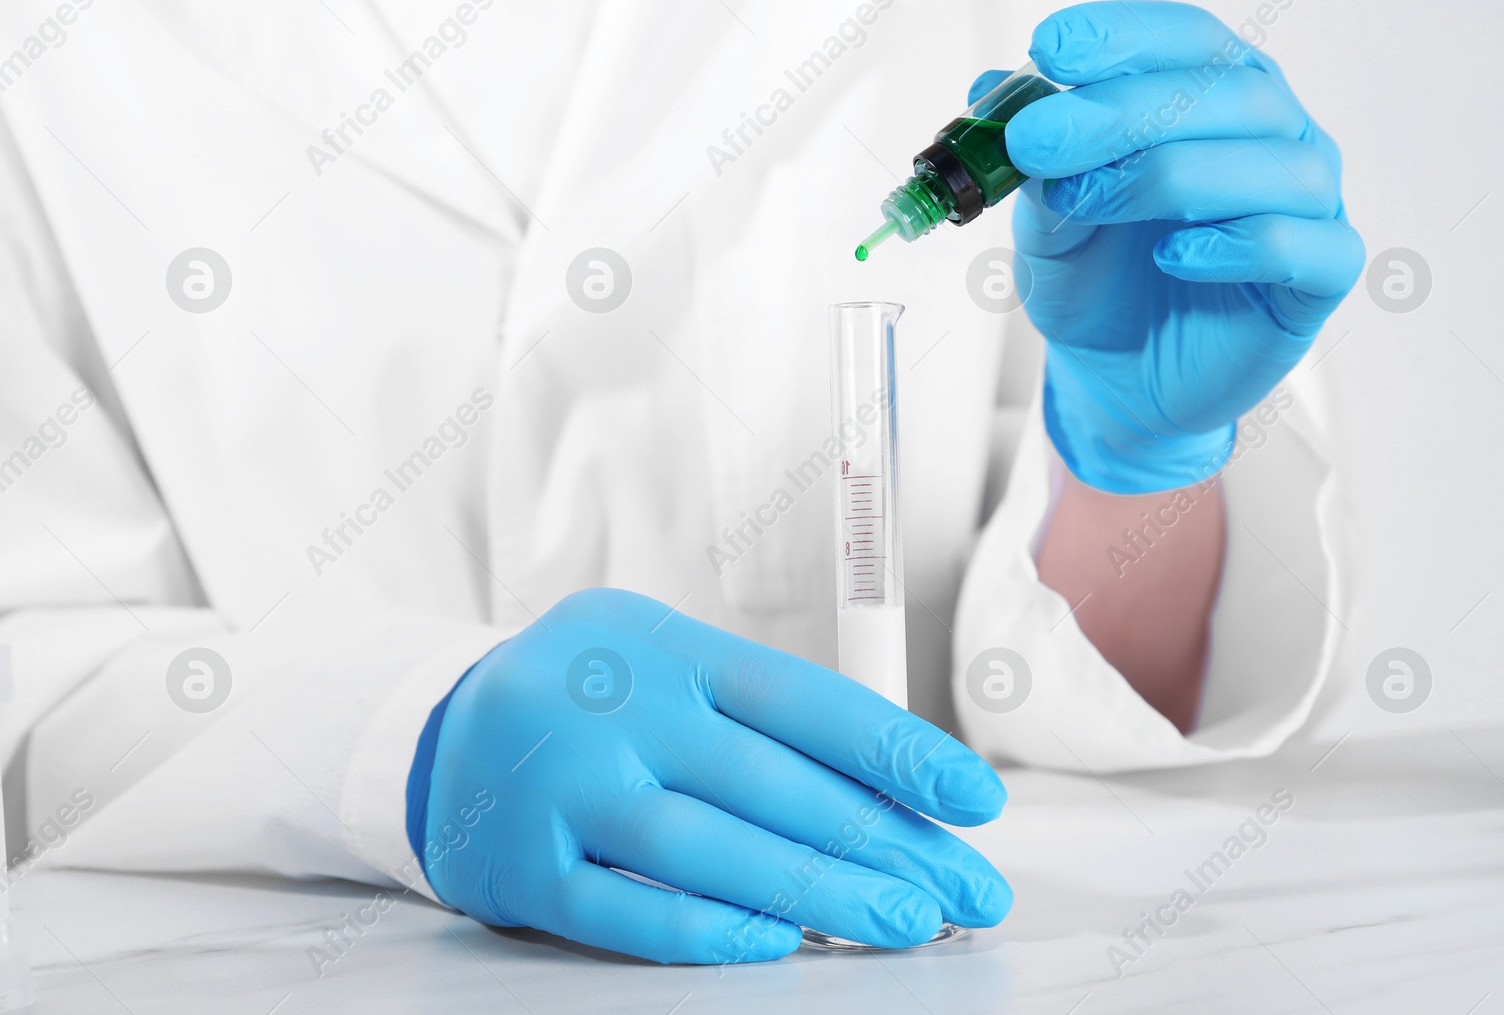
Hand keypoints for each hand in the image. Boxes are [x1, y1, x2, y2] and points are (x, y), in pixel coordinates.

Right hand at [417, 589, 1010, 963]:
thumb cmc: (594, 701)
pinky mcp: (519, 862)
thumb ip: (757, 720)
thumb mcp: (667, 666)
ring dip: (815, 891)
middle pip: (770, 781)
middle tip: (964, 889)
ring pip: (705, 845)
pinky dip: (700, 928)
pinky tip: (775, 942)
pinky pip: (620, 907)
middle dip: (881, 840)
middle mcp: (617, 705)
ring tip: (900, 923)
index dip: (897, 751)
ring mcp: (562, 783)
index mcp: (667, 647)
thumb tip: (889, 795)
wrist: (442, 731)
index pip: (804, 699)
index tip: (975, 799)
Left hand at [979, 0, 1364, 493]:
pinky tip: (1174, 257)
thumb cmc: (1096, 282)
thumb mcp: (1046, 219)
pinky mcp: (1319, 277)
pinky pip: (1301, 245)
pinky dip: (1236, 244)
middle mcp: (1273, 133)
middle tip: (1035, 141)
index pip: (1186, 38)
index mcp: (1213, 93)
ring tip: (1086, 203)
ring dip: (1166, 176)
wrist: (1117, 379)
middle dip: (1119, 111)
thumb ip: (1035, 164)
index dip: (1122, 37)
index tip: (1049, 49)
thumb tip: (993, 92)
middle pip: (1225, 92)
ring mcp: (1306, 202)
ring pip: (1269, 164)